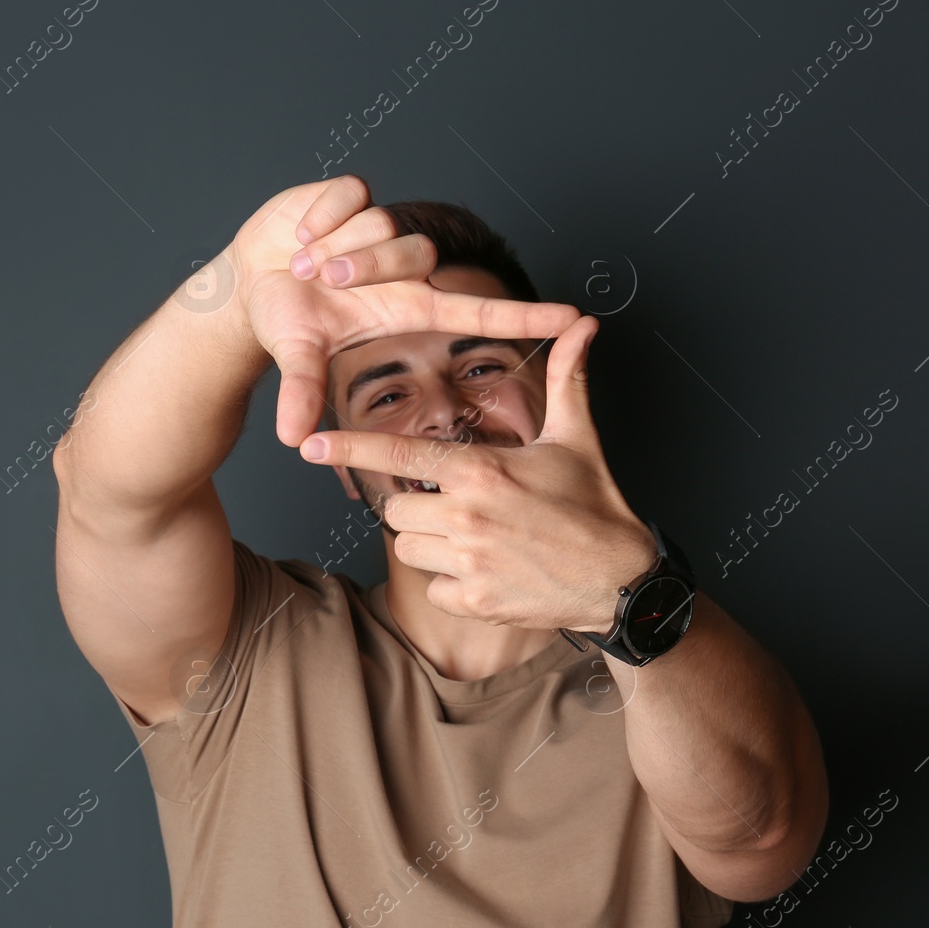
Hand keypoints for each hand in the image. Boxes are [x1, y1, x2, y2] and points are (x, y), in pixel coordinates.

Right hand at [223, 175, 582, 446]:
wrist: (249, 279)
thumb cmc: (287, 318)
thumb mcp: (299, 355)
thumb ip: (304, 391)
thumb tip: (293, 438)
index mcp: (408, 306)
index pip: (480, 311)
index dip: (526, 316)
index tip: (574, 319)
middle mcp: (405, 267)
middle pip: (414, 254)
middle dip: (363, 265)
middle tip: (324, 279)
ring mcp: (382, 228)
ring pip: (382, 224)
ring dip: (336, 244)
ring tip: (305, 262)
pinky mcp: (356, 195)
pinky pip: (351, 196)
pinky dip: (320, 217)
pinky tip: (302, 233)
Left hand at [296, 314, 658, 632]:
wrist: (620, 579)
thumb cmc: (596, 506)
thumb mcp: (578, 438)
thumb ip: (568, 379)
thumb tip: (584, 325)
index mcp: (482, 470)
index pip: (400, 453)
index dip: (349, 447)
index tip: (308, 443)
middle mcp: (467, 515)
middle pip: (396, 507)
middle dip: (418, 506)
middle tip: (462, 508)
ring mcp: (468, 562)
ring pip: (408, 548)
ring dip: (432, 545)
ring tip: (478, 540)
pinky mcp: (474, 602)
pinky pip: (432, 588)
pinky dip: (453, 585)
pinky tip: (489, 573)